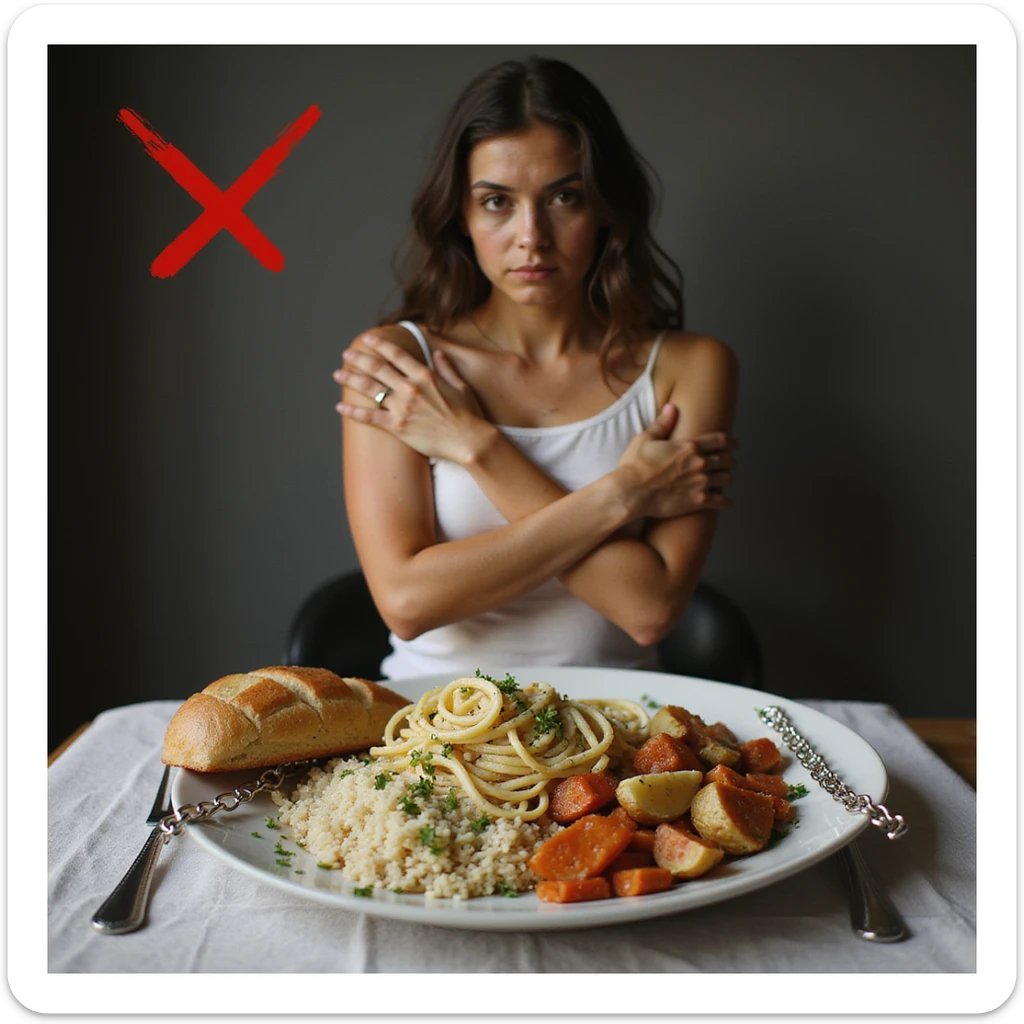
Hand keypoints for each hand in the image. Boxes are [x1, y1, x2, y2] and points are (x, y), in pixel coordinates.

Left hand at [333, 333, 490, 463]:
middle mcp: (410, 388)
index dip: (381, 345)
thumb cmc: (469, 415)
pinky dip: (353, 411)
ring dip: (351, 379)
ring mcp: (402, 407)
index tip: (369, 339)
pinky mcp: (397, 426)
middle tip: (347, 354)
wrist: (469, 440)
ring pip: (370, 389)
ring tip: (338, 374)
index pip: (397, 355)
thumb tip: (438, 354)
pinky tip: (340, 406)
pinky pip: (370, 417)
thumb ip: (447, 368)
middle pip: (378, 368)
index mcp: (425, 376)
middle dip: (359, 359)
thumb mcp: (461, 386)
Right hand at [616, 405, 736, 518]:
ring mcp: (701, 482)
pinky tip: (726, 502)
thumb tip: (672, 408)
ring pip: (726, 479)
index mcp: (690, 445)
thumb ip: (662, 424)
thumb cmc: (635, 465)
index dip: (730, 443)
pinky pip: (721, 501)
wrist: (631, 492)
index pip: (720, 440)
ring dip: (726, 478)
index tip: (734, 445)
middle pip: (727, 460)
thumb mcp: (645, 439)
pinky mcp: (698, 501)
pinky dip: (725, 502)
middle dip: (730, 461)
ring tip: (724, 479)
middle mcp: (700, 462)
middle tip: (728, 463)